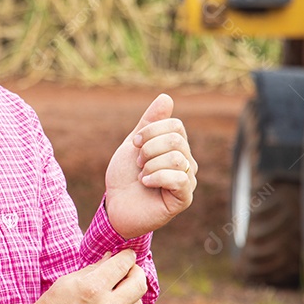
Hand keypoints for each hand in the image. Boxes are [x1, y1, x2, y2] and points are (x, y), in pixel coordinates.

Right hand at [35, 250, 146, 303]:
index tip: (127, 255)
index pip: (123, 264)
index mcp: (92, 288)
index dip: (128, 256)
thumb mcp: (68, 281)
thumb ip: (94, 268)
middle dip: (136, 273)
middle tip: (129, 271)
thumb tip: (112, 257)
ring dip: (130, 295)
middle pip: (139, 284)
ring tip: (117, 293)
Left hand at [104, 94, 196, 238]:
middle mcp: (186, 161)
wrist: (115, 206)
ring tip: (142, 175)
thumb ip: (149, 122)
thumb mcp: (133, 144)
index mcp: (176, 146)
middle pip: (176, 140)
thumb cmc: (125, 176)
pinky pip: (179, 179)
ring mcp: (187, 180)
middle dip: (149, 148)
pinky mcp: (184, 198)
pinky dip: (156, 177)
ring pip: (177, 158)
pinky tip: (145, 183)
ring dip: (150, 165)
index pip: (175, 124)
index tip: (135, 144)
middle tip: (138, 163)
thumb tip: (166, 97)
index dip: (150, 131)